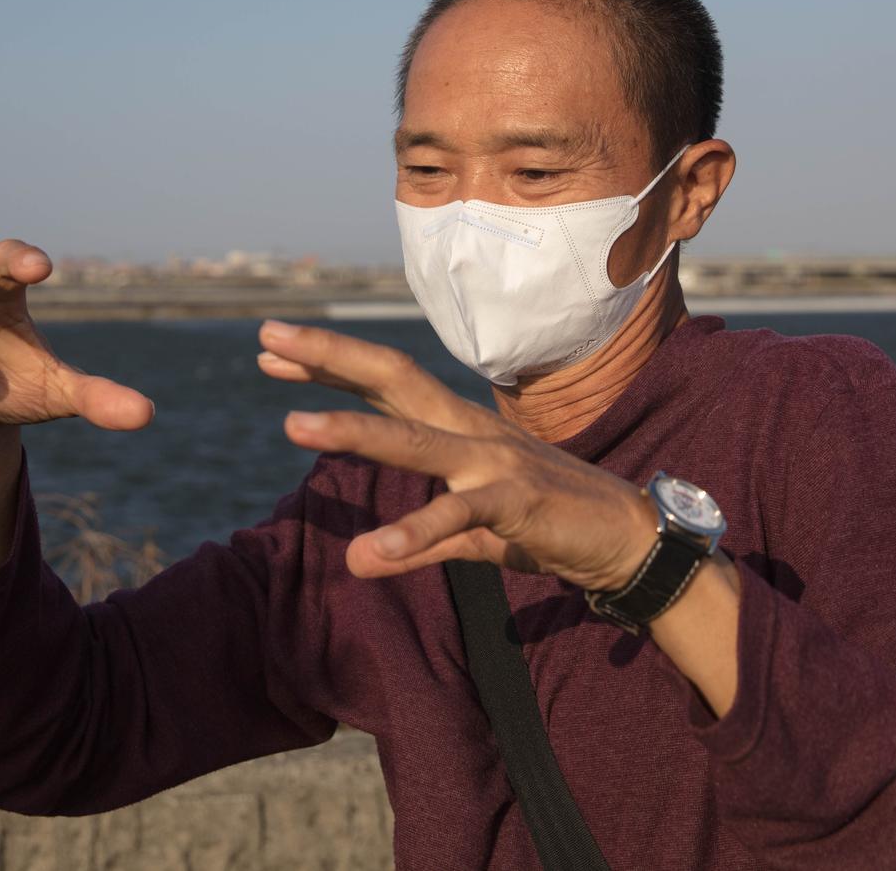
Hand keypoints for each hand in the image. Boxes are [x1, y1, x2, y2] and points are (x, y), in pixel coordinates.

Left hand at [256, 321, 656, 589]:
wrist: (627, 537)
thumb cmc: (546, 522)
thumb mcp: (470, 530)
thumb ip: (414, 542)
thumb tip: (354, 559)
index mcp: (456, 426)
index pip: (384, 382)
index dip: (329, 364)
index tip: (271, 350)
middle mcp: (469, 430)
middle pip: (392, 379)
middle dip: (329, 357)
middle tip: (267, 336)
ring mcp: (493, 460)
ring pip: (413, 438)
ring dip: (352, 430)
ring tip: (292, 425)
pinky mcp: (516, 502)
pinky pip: (458, 516)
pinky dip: (414, 532)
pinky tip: (372, 551)